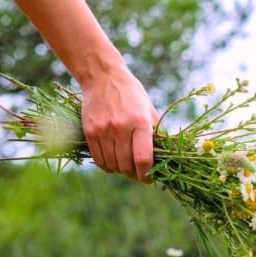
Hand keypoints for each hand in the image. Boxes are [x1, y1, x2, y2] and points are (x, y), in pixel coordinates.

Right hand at [81, 65, 157, 182]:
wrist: (103, 77)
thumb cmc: (132, 95)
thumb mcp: (150, 111)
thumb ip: (156, 134)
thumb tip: (166, 158)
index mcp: (140, 123)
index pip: (143, 159)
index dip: (147, 175)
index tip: (150, 179)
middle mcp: (121, 128)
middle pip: (126, 166)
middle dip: (134, 176)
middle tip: (139, 175)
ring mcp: (103, 130)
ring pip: (112, 165)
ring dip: (121, 171)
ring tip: (127, 168)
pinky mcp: (90, 131)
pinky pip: (98, 159)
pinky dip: (107, 166)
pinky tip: (113, 163)